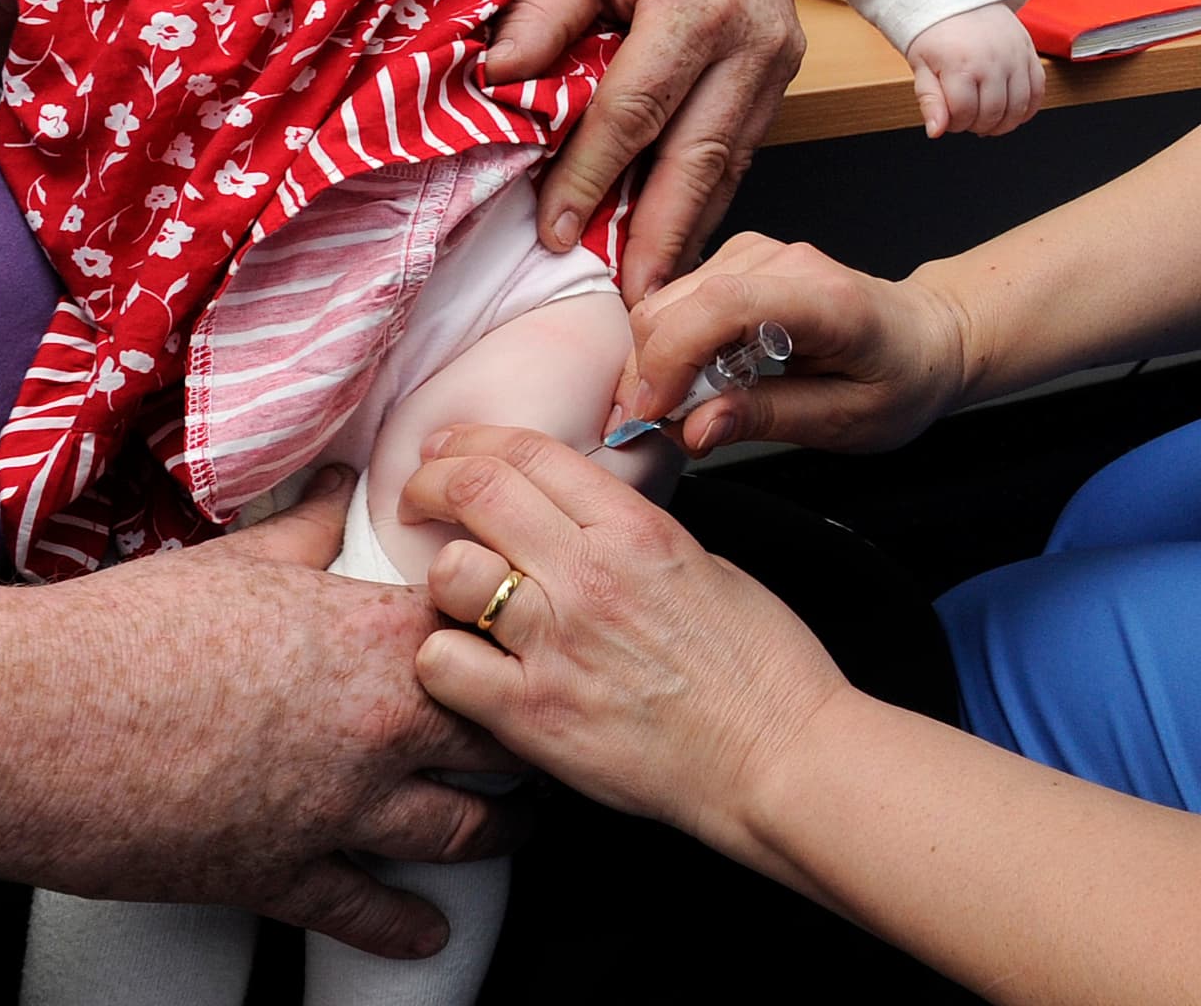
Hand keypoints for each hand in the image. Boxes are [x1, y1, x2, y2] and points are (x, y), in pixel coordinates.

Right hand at [0, 468, 523, 957]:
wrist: (35, 720)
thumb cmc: (127, 630)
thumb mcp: (234, 561)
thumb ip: (304, 530)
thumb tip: (337, 488)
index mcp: (371, 635)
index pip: (487, 634)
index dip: (514, 640)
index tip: (536, 644)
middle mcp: (376, 725)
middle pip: (498, 738)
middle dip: (527, 741)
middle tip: (549, 743)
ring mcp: (337, 808)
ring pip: (460, 831)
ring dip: (497, 833)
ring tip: (516, 830)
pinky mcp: (284, 875)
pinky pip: (370, 911)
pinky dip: (407, 927)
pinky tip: (429, 934)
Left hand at [404, 427, 849, 866]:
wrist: (780, 757)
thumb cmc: (759, 668)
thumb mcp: (701, 563)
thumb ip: (628, 534)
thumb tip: (576, 521)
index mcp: (634, 528)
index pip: (528, 452)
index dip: (471, 443)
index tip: (448, 451)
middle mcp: (588, 575)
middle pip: (476, 492)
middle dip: (432, 484)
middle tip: (420, 498)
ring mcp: (556, 645)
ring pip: (450, 574)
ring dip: (445, 578)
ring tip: (459, 596)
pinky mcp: (534, 716)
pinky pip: (444, 665)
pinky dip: (443, 660)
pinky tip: (468, 665)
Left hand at [483, 0, 803, 303]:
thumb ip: (545, 10)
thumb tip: (499, 80)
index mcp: (697, 7)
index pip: (633, 113)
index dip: (591, 178)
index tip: (557, 232)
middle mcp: (751, 43)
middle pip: (697, 160)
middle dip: (661, 238)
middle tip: (633, 305)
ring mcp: (777, 62)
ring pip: (730, 165)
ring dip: (689, 230)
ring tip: (657, 290)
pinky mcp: (784, 72)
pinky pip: (745, 148)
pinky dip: (710, 195)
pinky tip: (680, 233)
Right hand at [613, 232, 967, 456]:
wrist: (926, 337)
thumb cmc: (900, 377)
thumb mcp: (846, 421)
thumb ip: (767, 418)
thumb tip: (695, 427)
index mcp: (823, 300)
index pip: (723, 305)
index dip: (673, 358)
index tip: (654, 413)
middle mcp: (785, 261)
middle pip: (678, 303)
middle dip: (653, 372)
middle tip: (667, 428)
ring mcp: (758, 253)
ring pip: (667, 301)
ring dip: (661, 361)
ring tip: (692, 407)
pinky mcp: (739, 260)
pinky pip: (679, 300)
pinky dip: (673, 345)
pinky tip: (702, 377)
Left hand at [903, 3, 1044, 136]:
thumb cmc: (937, 30)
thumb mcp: (922, 65)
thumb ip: (930, 100)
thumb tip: (936, 131)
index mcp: (961, 64)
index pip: (963, 114)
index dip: (954, 124)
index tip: (949, 118)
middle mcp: (993, 61)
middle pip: (992, 114)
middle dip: (977, 125)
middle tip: (967, 118)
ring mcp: (1015, 57)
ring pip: (1018, 108)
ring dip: (1003, 123)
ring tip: (988, 119)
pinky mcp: (1030, 53)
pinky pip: (1038, 92)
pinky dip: (1027, 109)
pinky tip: (1011, 112)